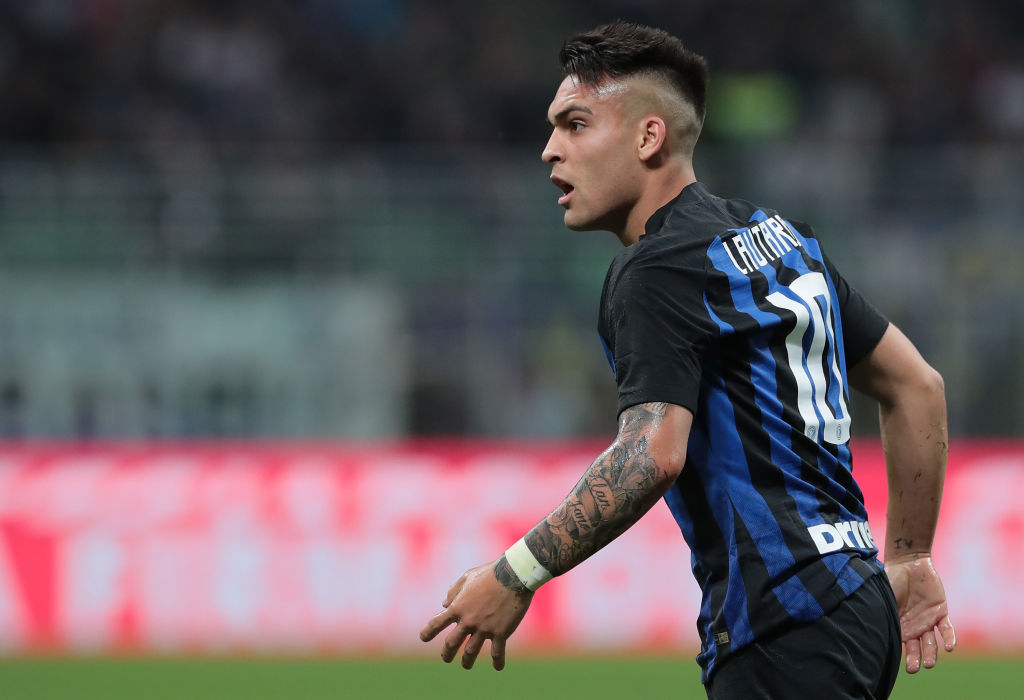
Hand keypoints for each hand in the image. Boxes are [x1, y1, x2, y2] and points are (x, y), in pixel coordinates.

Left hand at [419, 560, 533, 669]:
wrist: (513, 576)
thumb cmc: (490, 573)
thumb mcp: (468, 577)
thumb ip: (454, 591)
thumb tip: (444, 604)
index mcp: (458, 606)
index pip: (437, 623)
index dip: (428, 632)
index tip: (423, 638)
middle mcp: (468, 620)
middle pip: (452, 643)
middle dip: (447, 653)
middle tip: (446, 658)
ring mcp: (484, 628)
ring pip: (470, 652)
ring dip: (467, 661)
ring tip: (466, 665)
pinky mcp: (500, 632)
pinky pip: (497, 652)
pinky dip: (497, 661)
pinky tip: (497, 667)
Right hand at [885, 555, 955, 672]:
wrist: (908, 561)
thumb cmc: (891, 577)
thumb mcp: (882, 596)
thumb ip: (881, 611)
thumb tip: (870, 626)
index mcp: (897, 623)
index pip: (898, 643)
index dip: (896, 653)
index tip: (893, 663)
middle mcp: (913, 626)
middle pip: (915, 648)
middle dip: (914, 660)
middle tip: (913, 669)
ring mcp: (927, 620)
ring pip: (931, 643)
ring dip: (931, 654)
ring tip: (929, 664)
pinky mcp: (940, 612)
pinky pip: (946, 629)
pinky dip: (948, 638)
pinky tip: (949, 648)